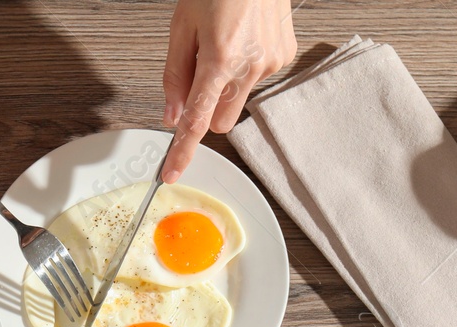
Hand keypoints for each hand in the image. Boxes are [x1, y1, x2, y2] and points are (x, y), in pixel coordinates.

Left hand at [161, 0, 296, 181]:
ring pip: (239, 99)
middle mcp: (249, 66)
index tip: (172, 172)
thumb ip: (175, 74)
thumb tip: (172, 113)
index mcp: (219, 59)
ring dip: (227, 85)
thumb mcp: (182, 24)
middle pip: (220, 120)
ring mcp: (271, 63)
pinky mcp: (284, 56)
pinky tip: (243, 38)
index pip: (196, 121)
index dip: (183, 150)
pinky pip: (257, 78)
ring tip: (224, 44)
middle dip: (206, 109)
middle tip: (199, 74)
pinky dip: (246, 67)